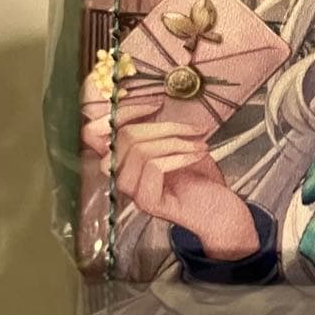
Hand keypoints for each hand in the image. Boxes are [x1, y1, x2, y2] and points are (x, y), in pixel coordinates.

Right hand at [80, 96, 259, 260]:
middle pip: (122, 138)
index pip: (93, 133)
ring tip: (200, 145)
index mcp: (123, 160)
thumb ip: (157, 129)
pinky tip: (197, 155)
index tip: (156, 106)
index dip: (122, 113)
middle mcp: (120, 176)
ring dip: (176, 142)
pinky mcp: (148, 202)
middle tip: (194, 130)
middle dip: (163, 127)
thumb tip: (153, 103)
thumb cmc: (201, 178)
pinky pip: (154, 168)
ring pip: (138, 152)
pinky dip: (180, 156)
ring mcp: (132, 192)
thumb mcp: (177, 145)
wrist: (221, 211)